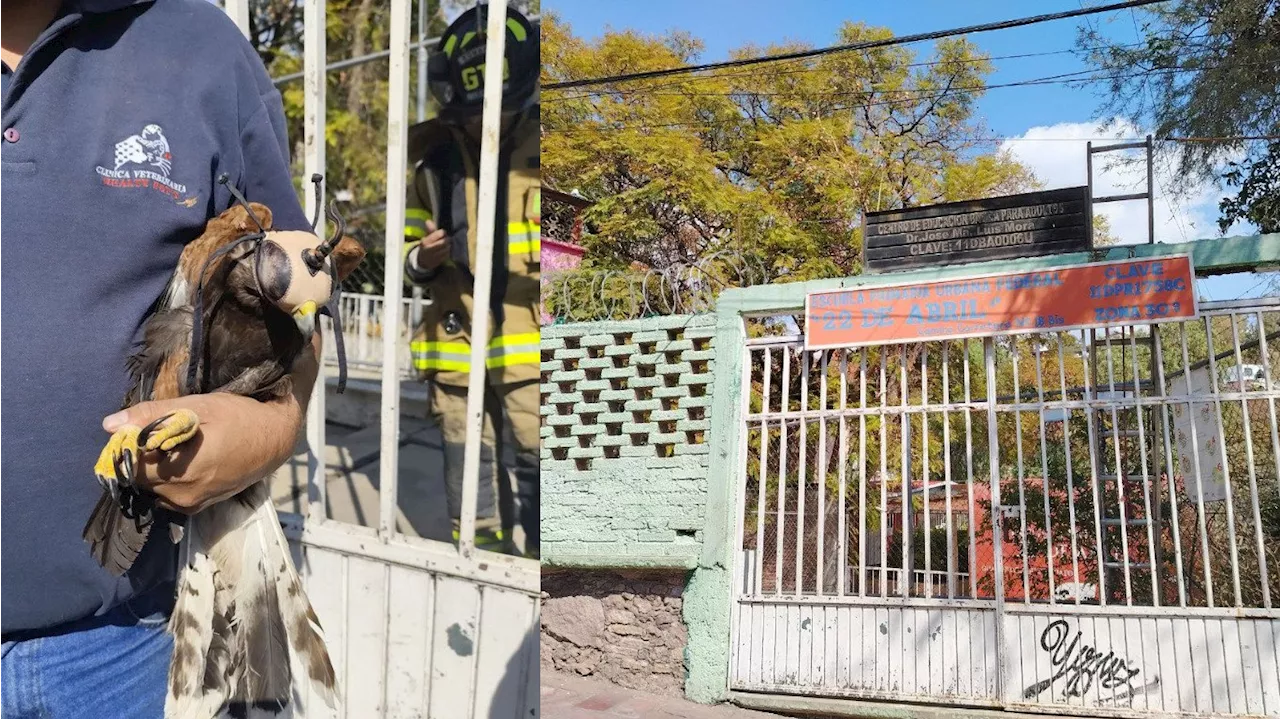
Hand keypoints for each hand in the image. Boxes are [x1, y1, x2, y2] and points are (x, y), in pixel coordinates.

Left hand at [100, 392, 299, 513]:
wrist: (276, 441)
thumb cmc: (240, 418)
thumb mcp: (198, 407)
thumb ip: (152, 415)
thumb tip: (110, 425)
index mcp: (182, 471)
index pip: (130, 465)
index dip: (128, 445)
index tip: (139, 429)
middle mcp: (182, 495)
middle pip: (139, 478)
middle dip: (140, 457)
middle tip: (157, 434)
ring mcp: (190, 505)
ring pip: (150, 488)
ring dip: (153, 469)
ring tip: (173, 448)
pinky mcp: (197, 508)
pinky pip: (166, 495)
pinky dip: (166, 479)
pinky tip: (182, 461)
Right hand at [415, 221, 448, 270]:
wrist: (422, 260)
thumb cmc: (426, 246)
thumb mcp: (426, 237)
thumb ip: (429, 230)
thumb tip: (428, 221)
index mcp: (425, 242)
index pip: (438, 234)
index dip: (442, 232)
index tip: (443, 232)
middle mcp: (429, 250)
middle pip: (443, 242)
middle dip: (447, 239)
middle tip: (448, 238)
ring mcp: (434, 256)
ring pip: (446, 249)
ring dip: (449, 245)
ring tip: (448, 243)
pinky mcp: (439, 261)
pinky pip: (447, 255)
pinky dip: (448, 251)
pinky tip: (447, 249)